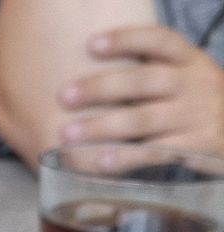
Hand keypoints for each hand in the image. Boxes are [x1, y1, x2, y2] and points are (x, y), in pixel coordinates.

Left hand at [57, 25, 223, 154]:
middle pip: (144, 80)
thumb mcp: (185, 81)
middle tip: (64, 96)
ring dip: (102, 126)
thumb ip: (150, 75)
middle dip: (101, 87)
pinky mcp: (197, 147)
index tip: (91, 45)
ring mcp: (197, 116)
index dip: (127, 40)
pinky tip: (100, 162)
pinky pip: (155, 152)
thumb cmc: (197, 107)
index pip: (160, 41)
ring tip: (67, 134)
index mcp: (190, 61)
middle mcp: (195, 84)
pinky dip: (126, 157)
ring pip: (144, 118)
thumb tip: (90, 81)